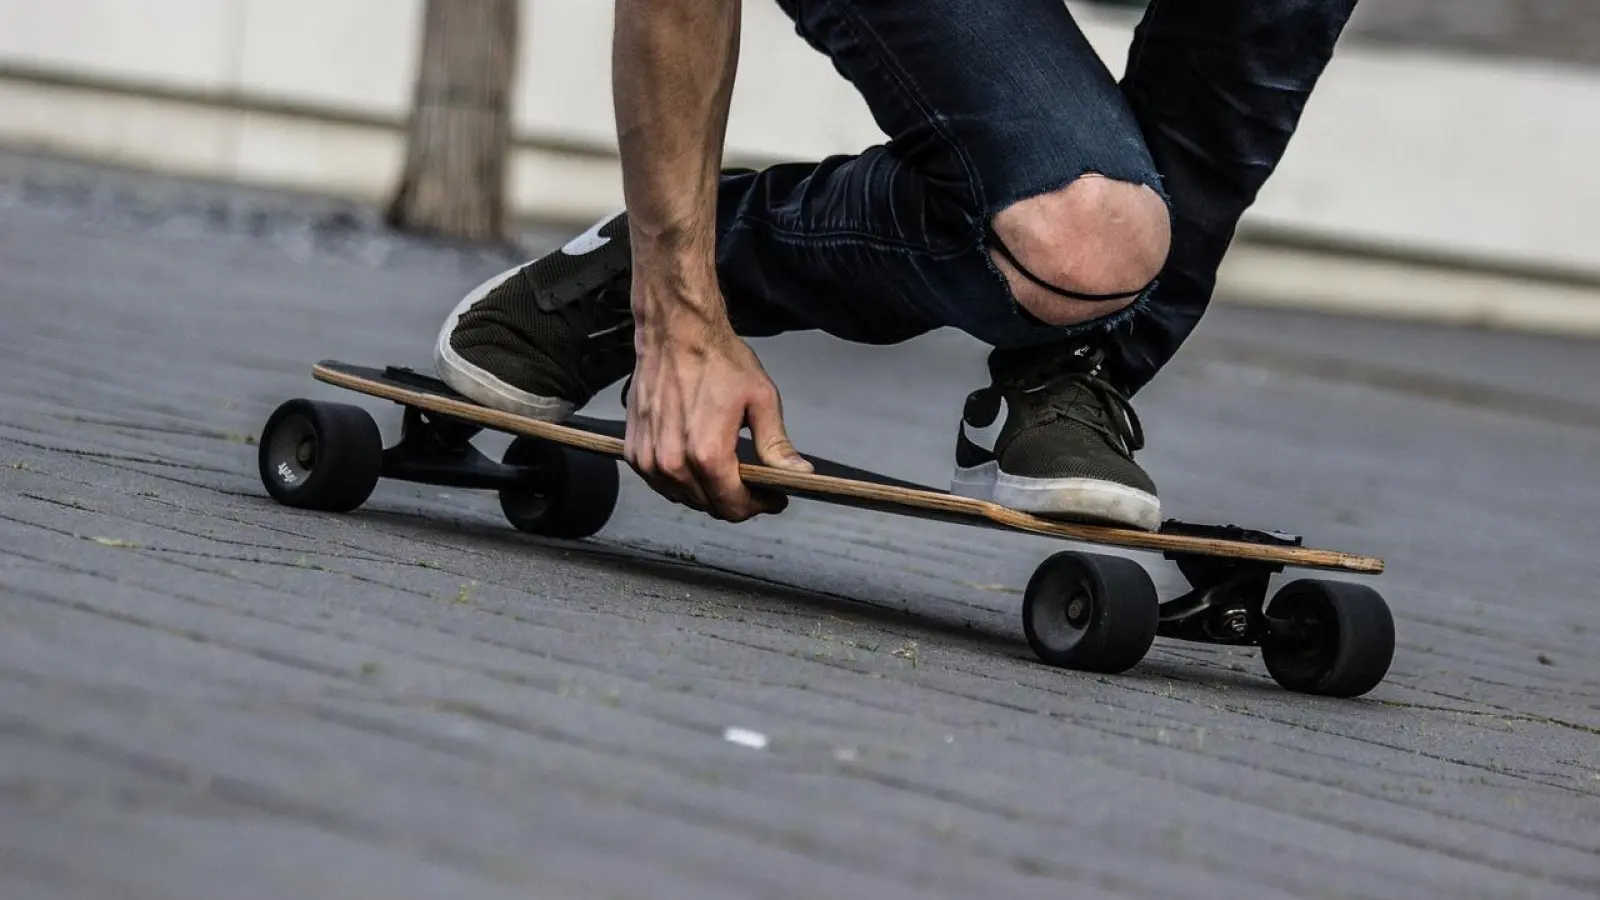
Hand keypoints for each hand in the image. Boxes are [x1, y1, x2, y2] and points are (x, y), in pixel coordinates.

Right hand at [626, 293, 812, 521]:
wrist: (674, 332)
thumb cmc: (717, 360)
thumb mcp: (760, 399)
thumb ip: (776, 445)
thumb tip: (799, 474)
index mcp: (707, 454)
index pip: (734, 507)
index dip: (759, 506)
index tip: (773, 497)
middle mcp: (673, 463)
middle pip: (710, 506)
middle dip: (736, 499)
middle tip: (754, 481)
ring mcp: (649, 460)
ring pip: (685, 498)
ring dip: (708, 492)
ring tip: (727, 469)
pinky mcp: (634, 452)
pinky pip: (662, 484)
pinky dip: (682, 480)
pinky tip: (697, 460)